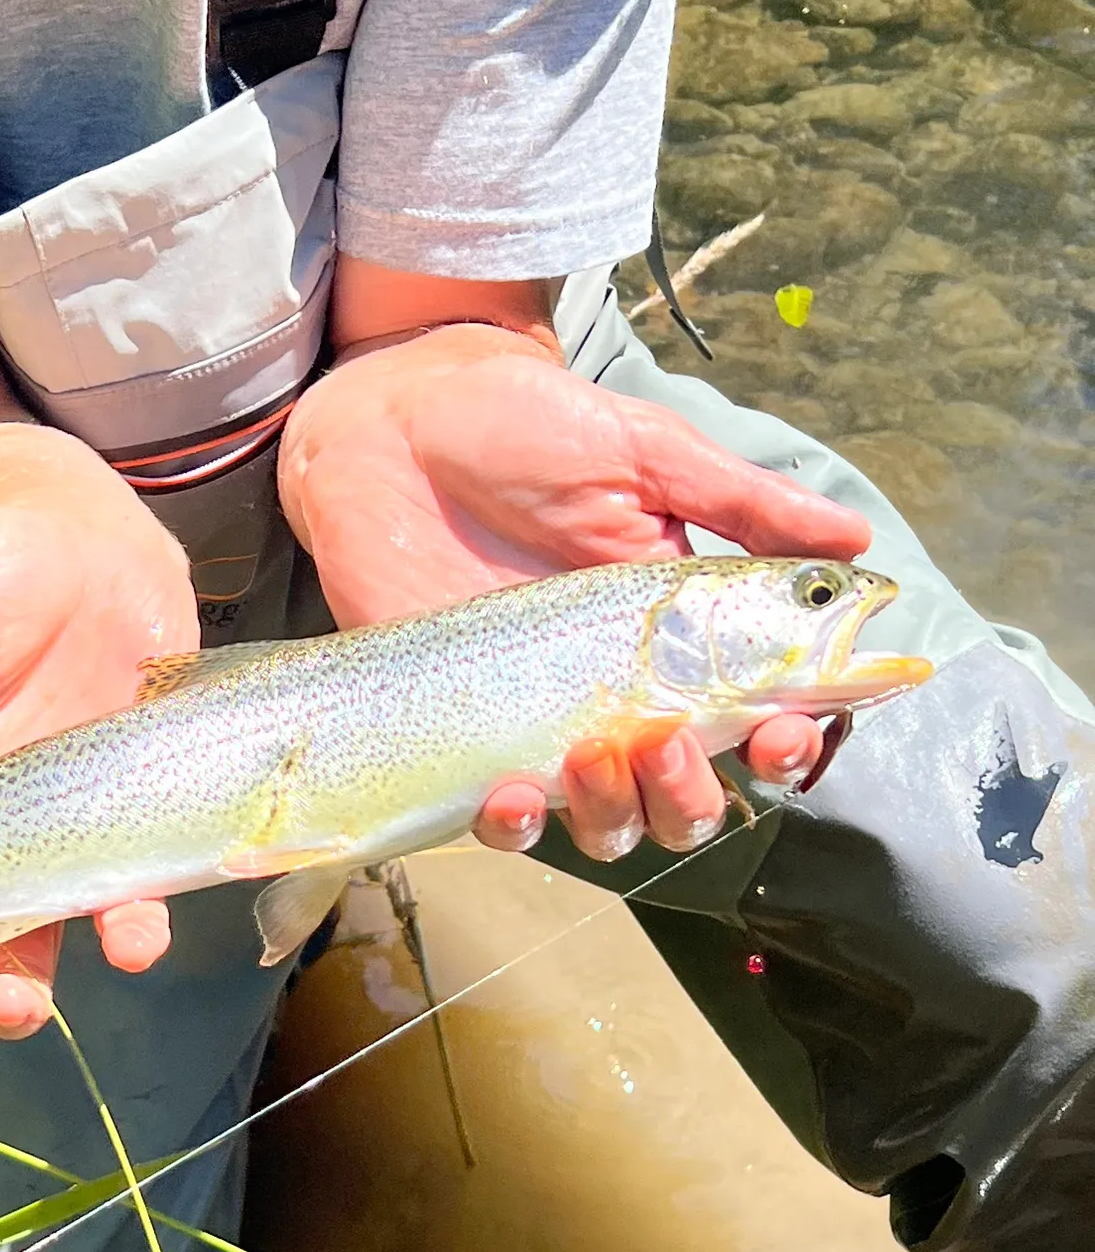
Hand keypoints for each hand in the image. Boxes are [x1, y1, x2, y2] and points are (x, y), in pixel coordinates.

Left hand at [279, 321, 871, 858]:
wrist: (393, 425)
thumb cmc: (521, 426)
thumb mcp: (641, 451)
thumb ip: (741, 501)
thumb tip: (858, 540)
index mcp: (677, 632)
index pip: (754, 714)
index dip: (785, 741)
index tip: (787, 733)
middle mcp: (618, 691)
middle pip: (684, 795)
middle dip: (695, 796)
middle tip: (673, 745)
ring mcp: (539, 718)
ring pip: (605, 820)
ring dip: (618, 812)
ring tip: (596, 751)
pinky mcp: (462, 728)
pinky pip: (498, 815)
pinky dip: (513, 825)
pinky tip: (510, 793)